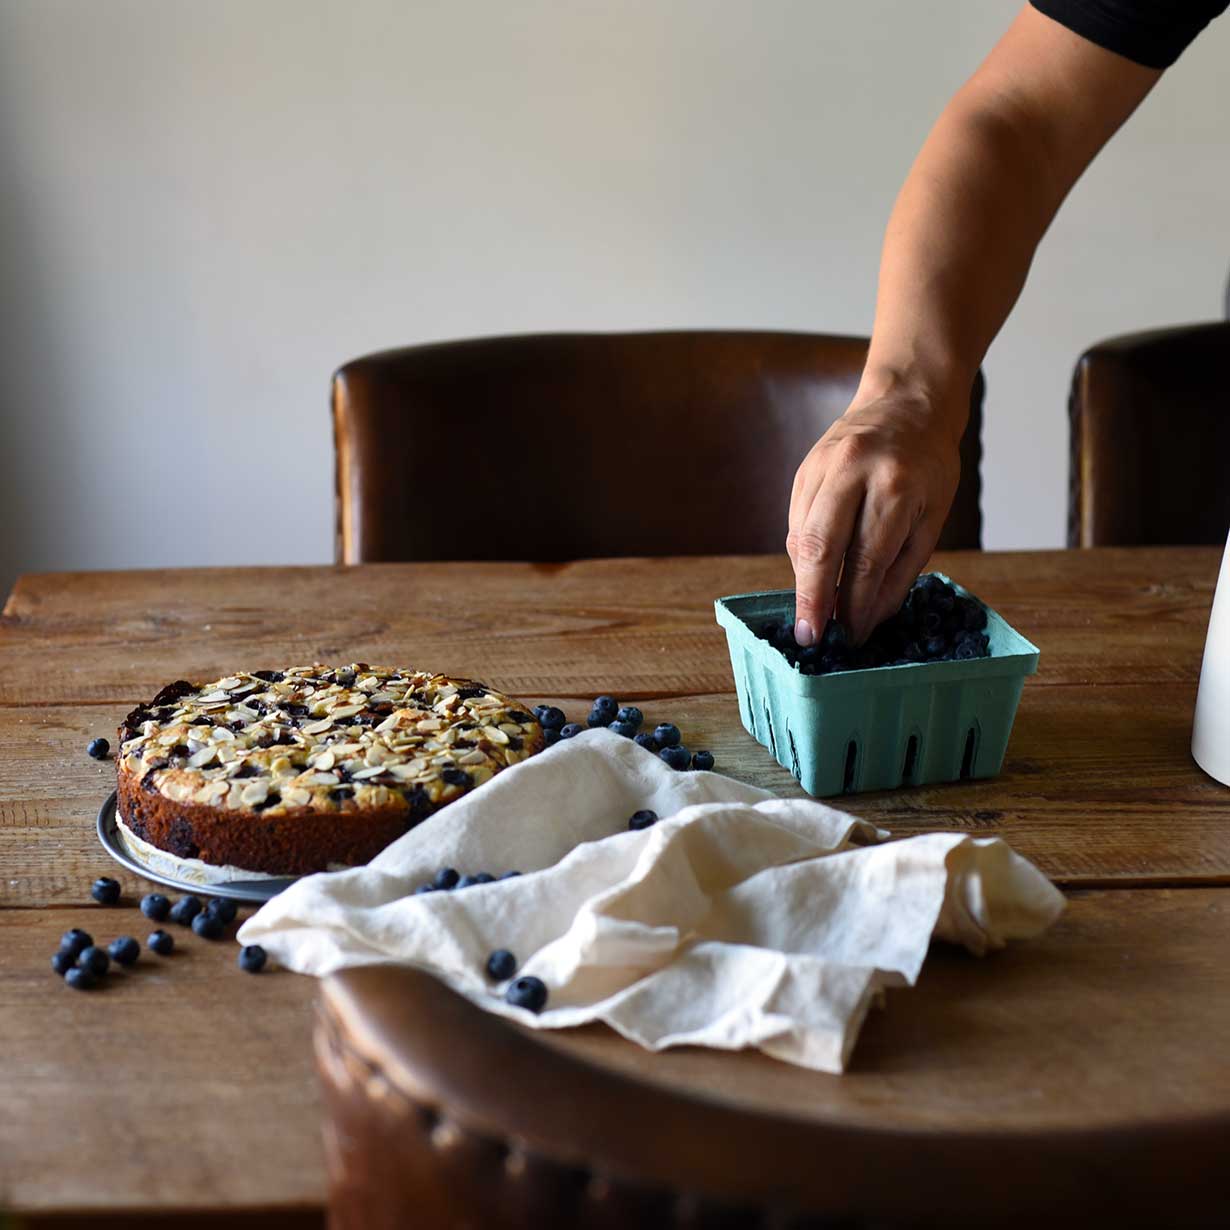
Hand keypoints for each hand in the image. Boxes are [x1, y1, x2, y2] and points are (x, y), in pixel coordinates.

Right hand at [786, 391, 962, 645]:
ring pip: (802, 536)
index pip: (867, 558)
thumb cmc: (928, 466)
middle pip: (821, 546)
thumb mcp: (932, 517)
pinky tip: (813, 576)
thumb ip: (901, 570)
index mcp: (895, 485)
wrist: (904, 403)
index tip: (852, 637)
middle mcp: (853, 472)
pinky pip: (796, 523)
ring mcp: (822, 467)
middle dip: (813, 598)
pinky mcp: (803, 470)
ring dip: (805, 580)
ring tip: (811, 614)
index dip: (856, 604)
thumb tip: (869, 619)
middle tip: (809, 637)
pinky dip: (803, 555)